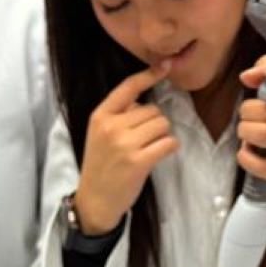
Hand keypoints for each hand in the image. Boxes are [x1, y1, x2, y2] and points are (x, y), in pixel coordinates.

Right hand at [73, 62, 177, 234]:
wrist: (95, 200)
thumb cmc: (101, 166)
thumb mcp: (99, 134)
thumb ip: (118, 116)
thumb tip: (144, 102)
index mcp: (100, 116)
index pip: (128, 87)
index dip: (148, 75)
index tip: (165, 66)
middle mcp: (111, 126)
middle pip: (153, 110)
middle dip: (155, 123)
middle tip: (143, 140)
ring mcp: (125, 144)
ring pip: (163, 125)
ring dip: (163, 136)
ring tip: (149, 149)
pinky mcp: (139, 161)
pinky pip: (168, 143)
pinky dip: (170, 147)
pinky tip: (159, 155)